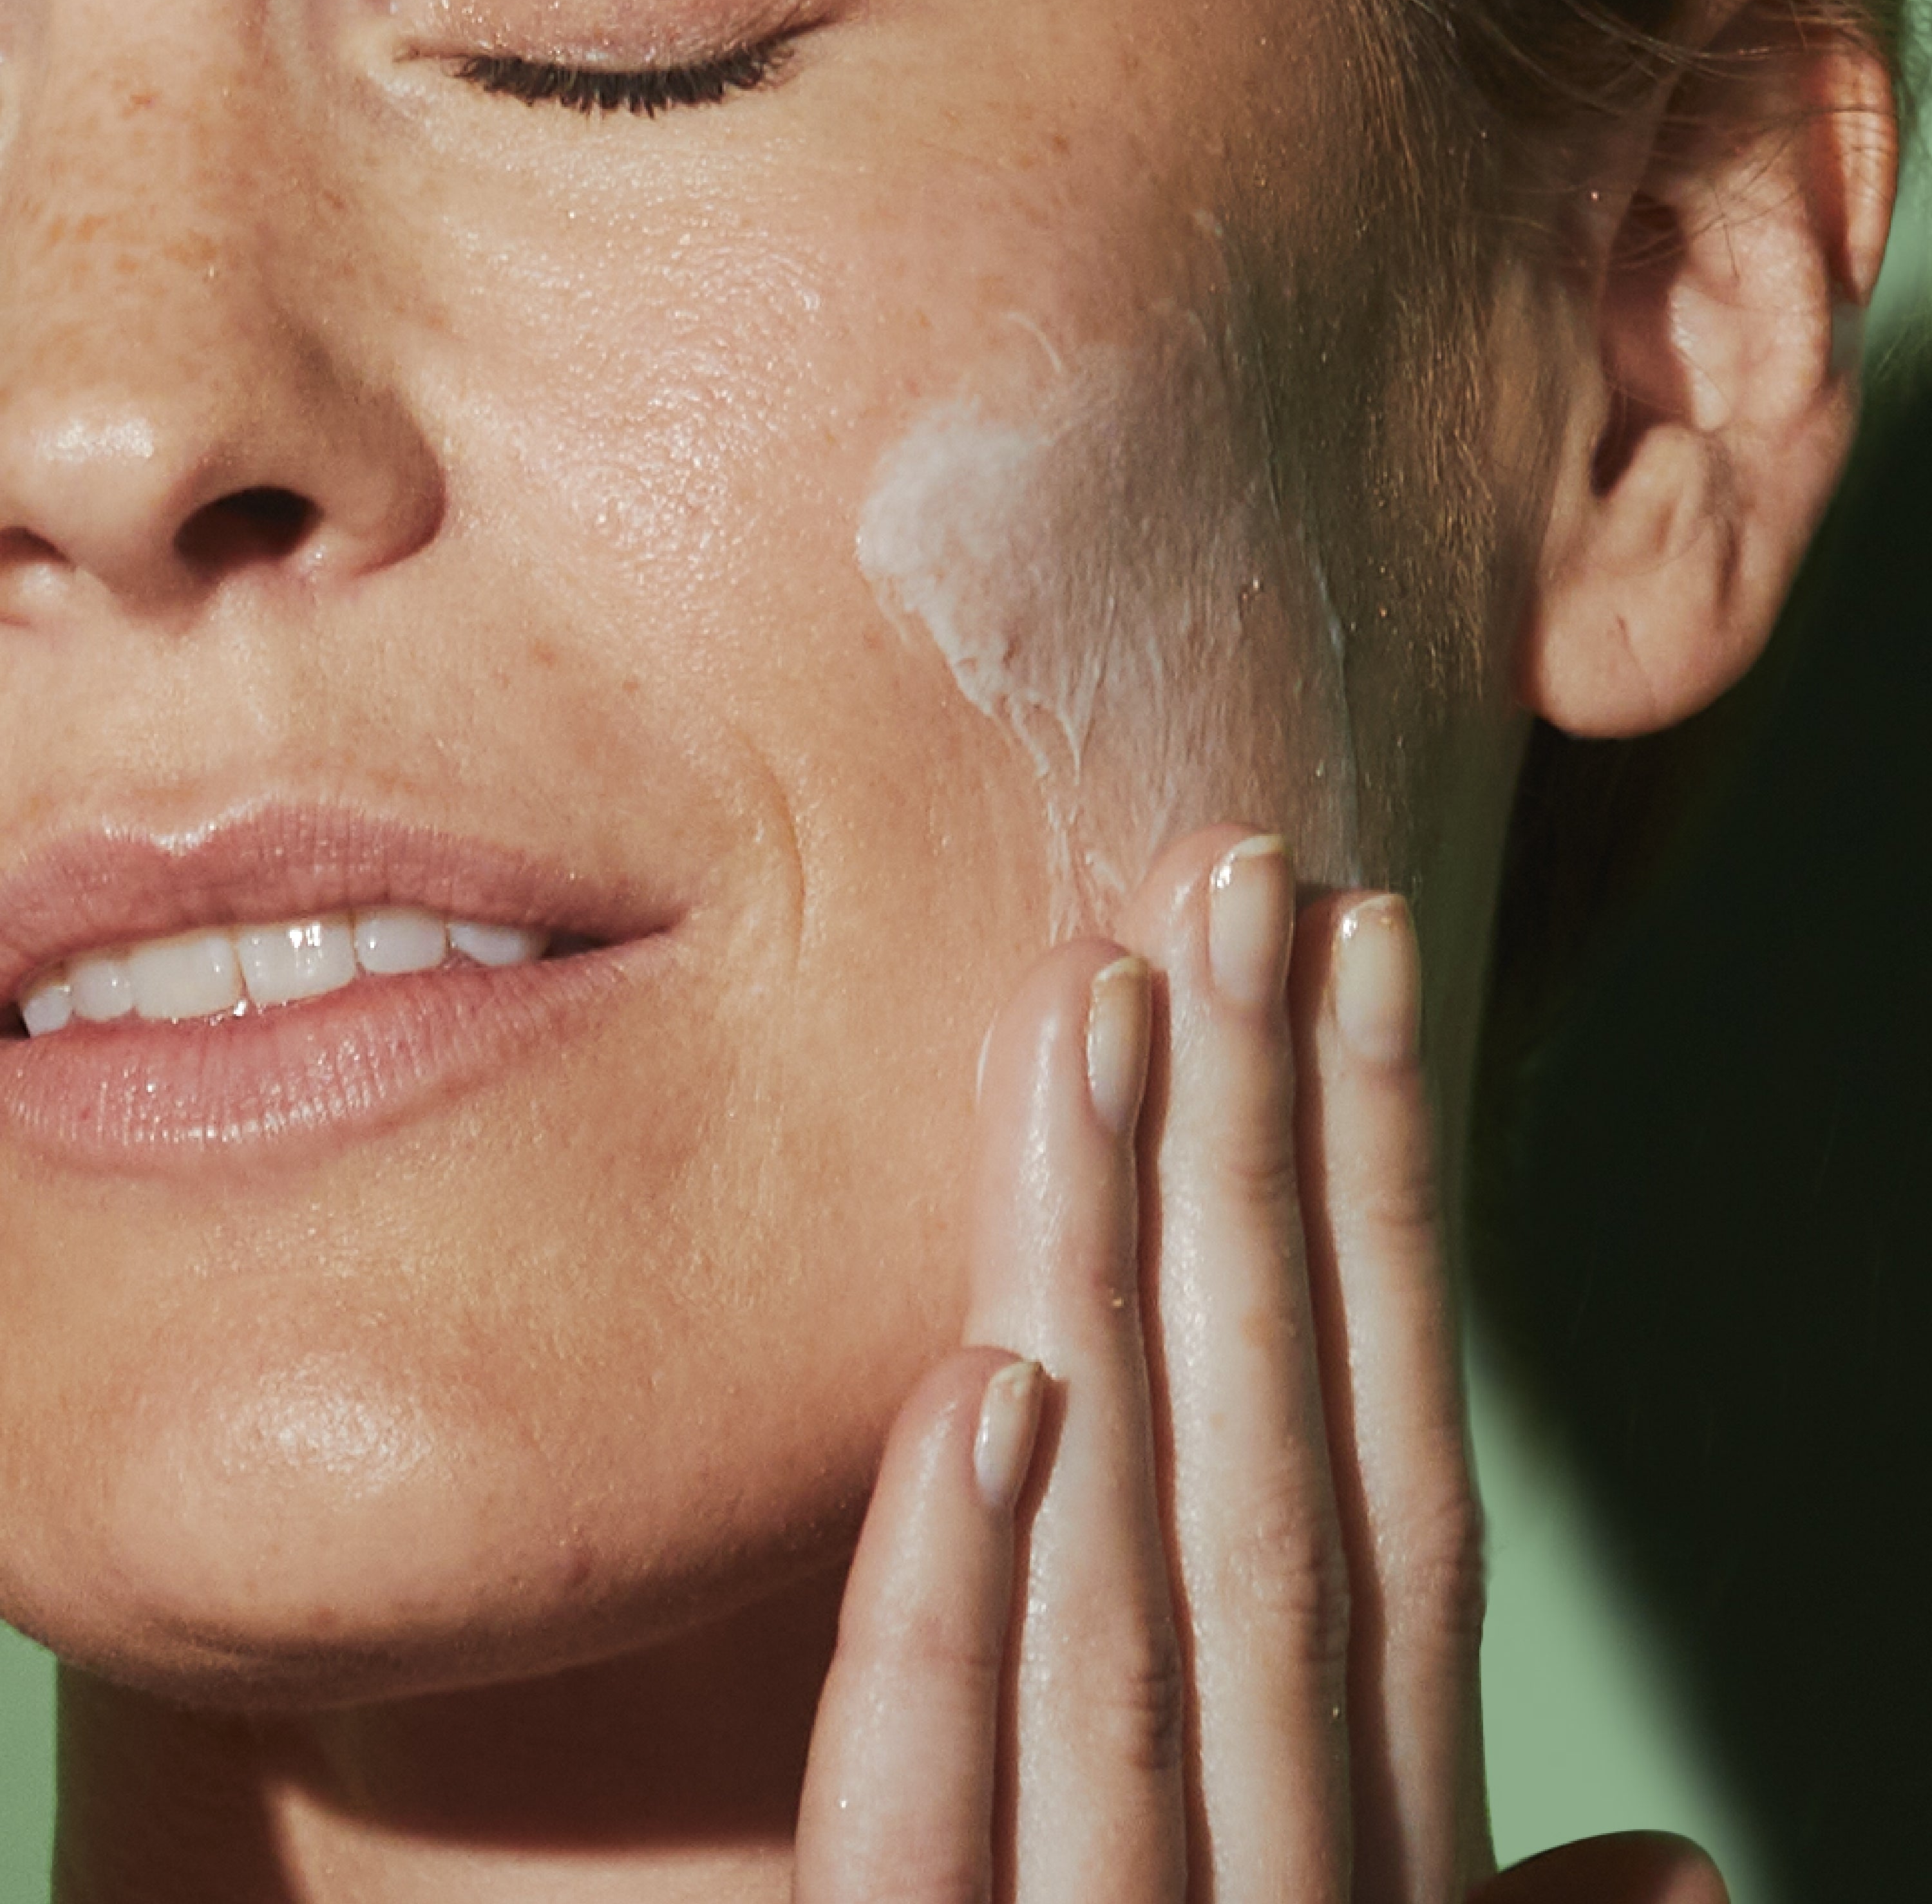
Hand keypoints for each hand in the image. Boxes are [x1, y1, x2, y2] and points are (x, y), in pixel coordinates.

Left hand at [794, 827, 1727, 1903]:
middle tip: (1230, 871)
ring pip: (1117, 1573)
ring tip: (1092, 1004)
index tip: (1354, 946)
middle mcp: (1292, 1873)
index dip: (1389, 1194)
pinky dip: (953, 1603)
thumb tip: (1666, 1855)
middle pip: (1276, 1457)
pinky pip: (914, 1812)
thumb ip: (1437, 1885)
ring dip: (1109, 1271)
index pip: (1400, 1465)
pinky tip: (974, 1385)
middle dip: (1263, 1149)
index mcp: (1376, 1841)